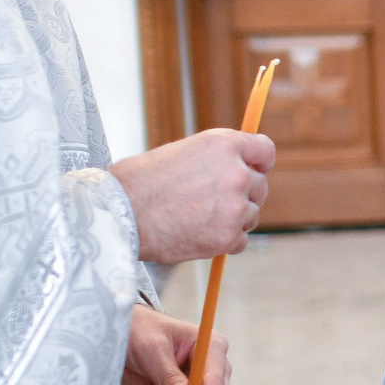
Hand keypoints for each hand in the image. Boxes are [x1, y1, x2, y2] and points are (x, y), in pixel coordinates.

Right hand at [109, 129, 275, 261]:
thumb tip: (243, 166)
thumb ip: (217, 158)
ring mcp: (235, 207)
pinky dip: (224, 240)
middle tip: (209, 200)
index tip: (251, 169)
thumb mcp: (184, 152)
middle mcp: (236, 172)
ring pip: (252, 214)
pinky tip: (198, 233)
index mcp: (223, 144)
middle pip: (260, 185)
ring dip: (233, 218)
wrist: (118, 213)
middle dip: (242, 193)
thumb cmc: (141, 181)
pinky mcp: (228, 236)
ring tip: (196, 217)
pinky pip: (240, 239)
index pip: (265, 151)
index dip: (258, 162)